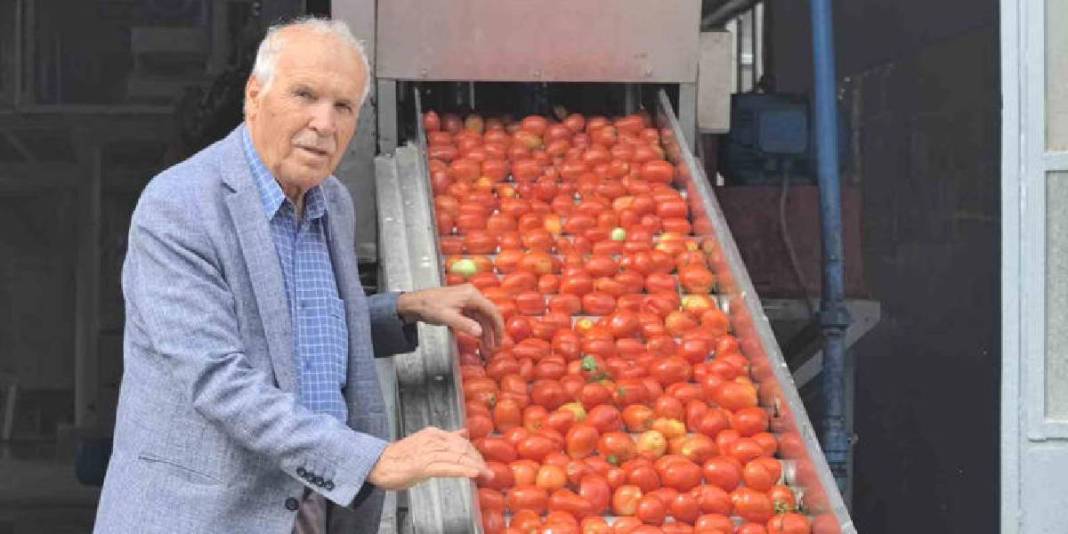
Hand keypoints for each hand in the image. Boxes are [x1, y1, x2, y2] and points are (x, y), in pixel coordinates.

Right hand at [367, 427, 491, 489]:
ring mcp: (428, 451)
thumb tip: (463, 433)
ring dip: (474, 467)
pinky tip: (473, 474)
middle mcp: (433, 439)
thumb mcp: (425, 443)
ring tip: (486, 475)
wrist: (378, 463)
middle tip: (488, 473)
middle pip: (462, 449)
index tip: (483, 464)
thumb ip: (445, 438)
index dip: (474, 454)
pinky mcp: (423, 465)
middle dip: (477, 461)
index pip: (461, 442)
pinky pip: (447, 467)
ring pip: (457, 458)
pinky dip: (462, 470)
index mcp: (434, 433)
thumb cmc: (401, 457)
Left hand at [397, 284, 503, 349]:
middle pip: (489, 314)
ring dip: (485, 332)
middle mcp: (472, 295)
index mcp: (471, 295)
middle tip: (494, 346)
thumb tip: (480, 333)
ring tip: (487, 347)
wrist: (415, 303)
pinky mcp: (462, 305)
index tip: (499, 340)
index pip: (492, 311)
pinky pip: (475, 317)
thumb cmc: (429, 306)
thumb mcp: (447, 317)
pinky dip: (477, 328)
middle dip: (492, 331)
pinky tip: (479, 338)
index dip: (498, 327)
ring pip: (482, 317)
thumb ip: (465, 325)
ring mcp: (467, 300)